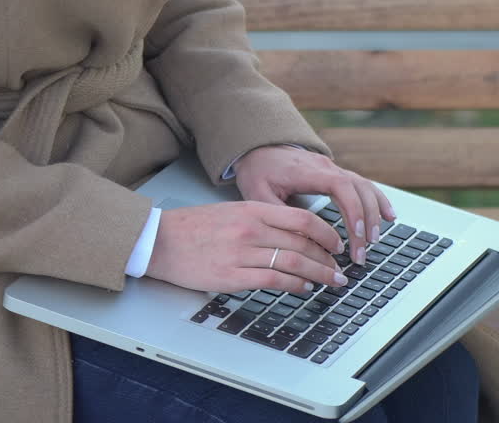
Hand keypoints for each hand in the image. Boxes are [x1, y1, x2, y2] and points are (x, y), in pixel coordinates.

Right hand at [144, 201, 349, 293]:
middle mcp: (250, 229)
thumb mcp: (231, 212)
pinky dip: (294, 285)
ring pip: (293, 262)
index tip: (337, 245)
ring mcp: (241, 253)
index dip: (327, 234)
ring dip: (318, 274)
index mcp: (252, 209)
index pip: (302, 220)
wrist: (158, 240)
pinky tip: (303, 288)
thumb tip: (295, 235)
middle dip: (328, 259)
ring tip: (330, 281)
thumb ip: (262, 220)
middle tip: (340, 270)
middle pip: (303, 243)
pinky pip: (272, 280)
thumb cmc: (194, 227)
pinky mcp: (231, 276)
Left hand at [233, 145, 396, 266]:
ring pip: (365, 186)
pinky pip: (363, 185)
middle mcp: (325, 167)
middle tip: (362, 253)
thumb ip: (278, 215)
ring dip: (374, 213)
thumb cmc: (258, 171)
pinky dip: (378, 200)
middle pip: (358, 189)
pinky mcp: (336, 174)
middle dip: (365, 221)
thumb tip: (299, 242)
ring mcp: (333, 168)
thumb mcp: (258, 194)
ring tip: (375, 240)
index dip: (352, 210)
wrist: (258, 148)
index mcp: (307, 171)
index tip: (356, 235)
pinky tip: (388, 216)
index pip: (340, 186)